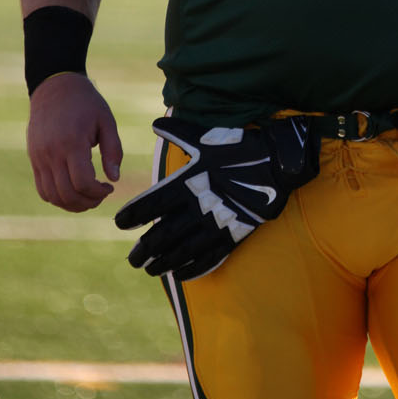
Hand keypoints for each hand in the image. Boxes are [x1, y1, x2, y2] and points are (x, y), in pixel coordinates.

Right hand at [26, 72, 122, 211]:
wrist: (54, 86)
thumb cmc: (85, 102)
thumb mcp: (106, 120)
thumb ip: (113, 150)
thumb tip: (114, 178)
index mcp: (72, 142)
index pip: (83, 182)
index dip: (98, 193)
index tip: (109, 187)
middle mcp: (51, 153)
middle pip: (67, 194)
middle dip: (87, 202)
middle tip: (101, 196)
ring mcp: (39, 157)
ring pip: (52, 196)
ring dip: (72, 204)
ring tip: (88, 197)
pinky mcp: (34, 158)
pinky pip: (42, 188)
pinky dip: (57, 197)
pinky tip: (73, 191)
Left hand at [114, 115, 320, 279]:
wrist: (277, 162)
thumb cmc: (238, 147)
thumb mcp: (205, 137)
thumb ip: (177, 133)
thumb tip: (154, 123)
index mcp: (187, 183)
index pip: (150, 205)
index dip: (131, 217)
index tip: (120, 224)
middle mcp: (198, 207)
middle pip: (161, 236)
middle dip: (143, 250)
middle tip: (132, 259)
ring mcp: (216, 224)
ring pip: (181, 252)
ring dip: (162, 263)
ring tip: (150, 269)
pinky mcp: (234, 234)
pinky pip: (208, 258)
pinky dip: (192, 268)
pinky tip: (180, 275)